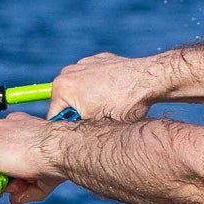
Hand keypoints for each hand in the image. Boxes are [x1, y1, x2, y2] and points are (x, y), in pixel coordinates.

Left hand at [0, 110, 65, 203]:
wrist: (56, 148)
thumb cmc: (56, 157)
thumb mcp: (41, 170)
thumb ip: (26, 187)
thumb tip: (14, 200)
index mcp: (14, 125)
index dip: (3, 163)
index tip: (11, 175)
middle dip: (0, 172)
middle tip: (17, 183)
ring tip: (16, 184)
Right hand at [44, 51, 159, 124]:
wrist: (149, 79)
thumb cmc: (124, 105)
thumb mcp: (97, 127)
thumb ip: (79, 132)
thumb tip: (69, 143)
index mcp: (62, 88)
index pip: (55, 116)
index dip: (67, 130)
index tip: (81, 135)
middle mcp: (68, 72)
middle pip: (66, 102)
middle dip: (80, 114)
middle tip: (99, 122)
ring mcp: (84, 63)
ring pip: (80, 91)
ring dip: (89, 101)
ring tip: (109, 107)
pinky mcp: (99, 59)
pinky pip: (94, 78)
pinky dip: (101, 88)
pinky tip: (116, 94)